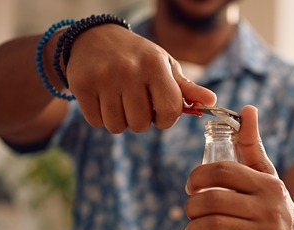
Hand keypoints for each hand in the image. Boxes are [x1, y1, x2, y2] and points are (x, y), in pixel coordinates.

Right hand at [65, 25, 215, 132]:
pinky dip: (101, 117)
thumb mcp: (163, 66)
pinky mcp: (81, 85)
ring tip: (119, 100)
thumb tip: (212, 102)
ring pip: (118, 126)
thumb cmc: (137, 57)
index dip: (167, 118)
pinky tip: (102, 99)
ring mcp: (103, 78)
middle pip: (141, 124)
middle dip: (140, 120)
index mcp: (155, 65)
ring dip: (120, 120)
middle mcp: (129, 70)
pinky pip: (97, 122)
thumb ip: (185, 88)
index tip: (160, 111)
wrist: (93, 38)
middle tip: (135, 102)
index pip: (170, 111)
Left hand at [183, 105, 293, 229]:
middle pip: (214, 201)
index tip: (190, 187)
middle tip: (189, 212)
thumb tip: (247, 109)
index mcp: (266, 184)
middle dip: (192, 207)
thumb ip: (253, 144)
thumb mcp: (268, 174)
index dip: (198, 177)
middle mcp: (269, 208)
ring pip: (216, 228)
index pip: (223, 171)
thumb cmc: (277, 205)